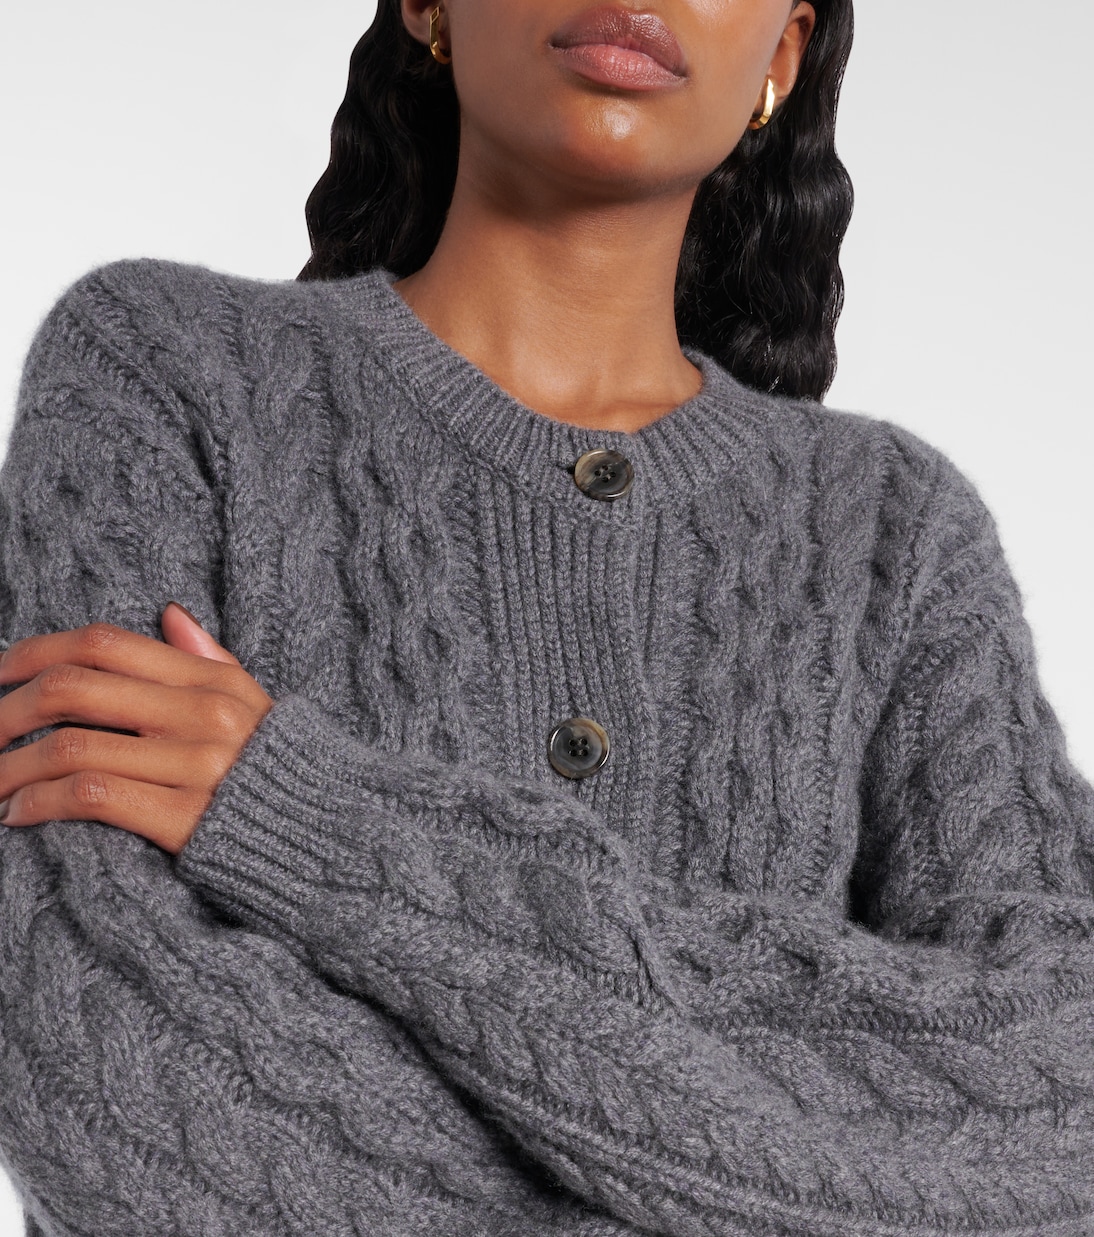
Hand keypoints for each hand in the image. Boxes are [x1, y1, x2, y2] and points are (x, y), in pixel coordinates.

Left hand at [0, 604, 274, 854]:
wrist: (334, 841)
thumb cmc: (285, 775)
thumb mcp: (256, 704)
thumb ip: (209, 659)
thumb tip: (169, 614)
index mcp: (212, 681)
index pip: (104, 644)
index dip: (35, 652)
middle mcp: (202, 714)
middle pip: (74, 688)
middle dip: (4, 710)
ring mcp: (196, 765)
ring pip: (71, 746)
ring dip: (8, 768)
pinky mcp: (187, 819)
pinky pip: (91, 796)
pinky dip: (39, 803)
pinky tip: (17, 815)